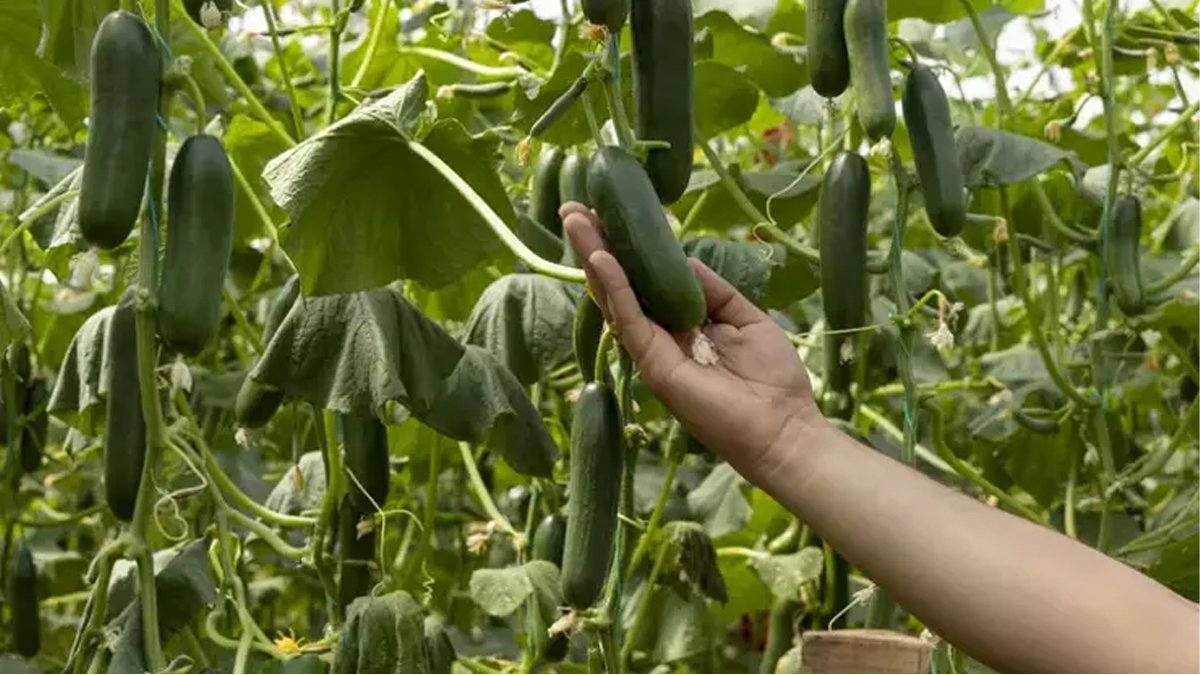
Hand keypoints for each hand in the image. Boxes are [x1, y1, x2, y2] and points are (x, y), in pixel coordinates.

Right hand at [561, 202, 823, 484]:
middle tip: (572, 208)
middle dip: (596, 244)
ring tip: (575, 220)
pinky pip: (629, 320)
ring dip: (595, 257)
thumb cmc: (771, 378)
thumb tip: (682, 258)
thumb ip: (710, 289)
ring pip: (615, 297)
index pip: (644, 278)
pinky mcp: (653, 365)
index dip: (626, 246)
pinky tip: (602, 259)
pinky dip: (614, 288)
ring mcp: (652, 350)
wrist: (783, 427)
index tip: (606, 211)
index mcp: (680, 324)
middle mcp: (659, 335)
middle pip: (621, 283)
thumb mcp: (745, 317)